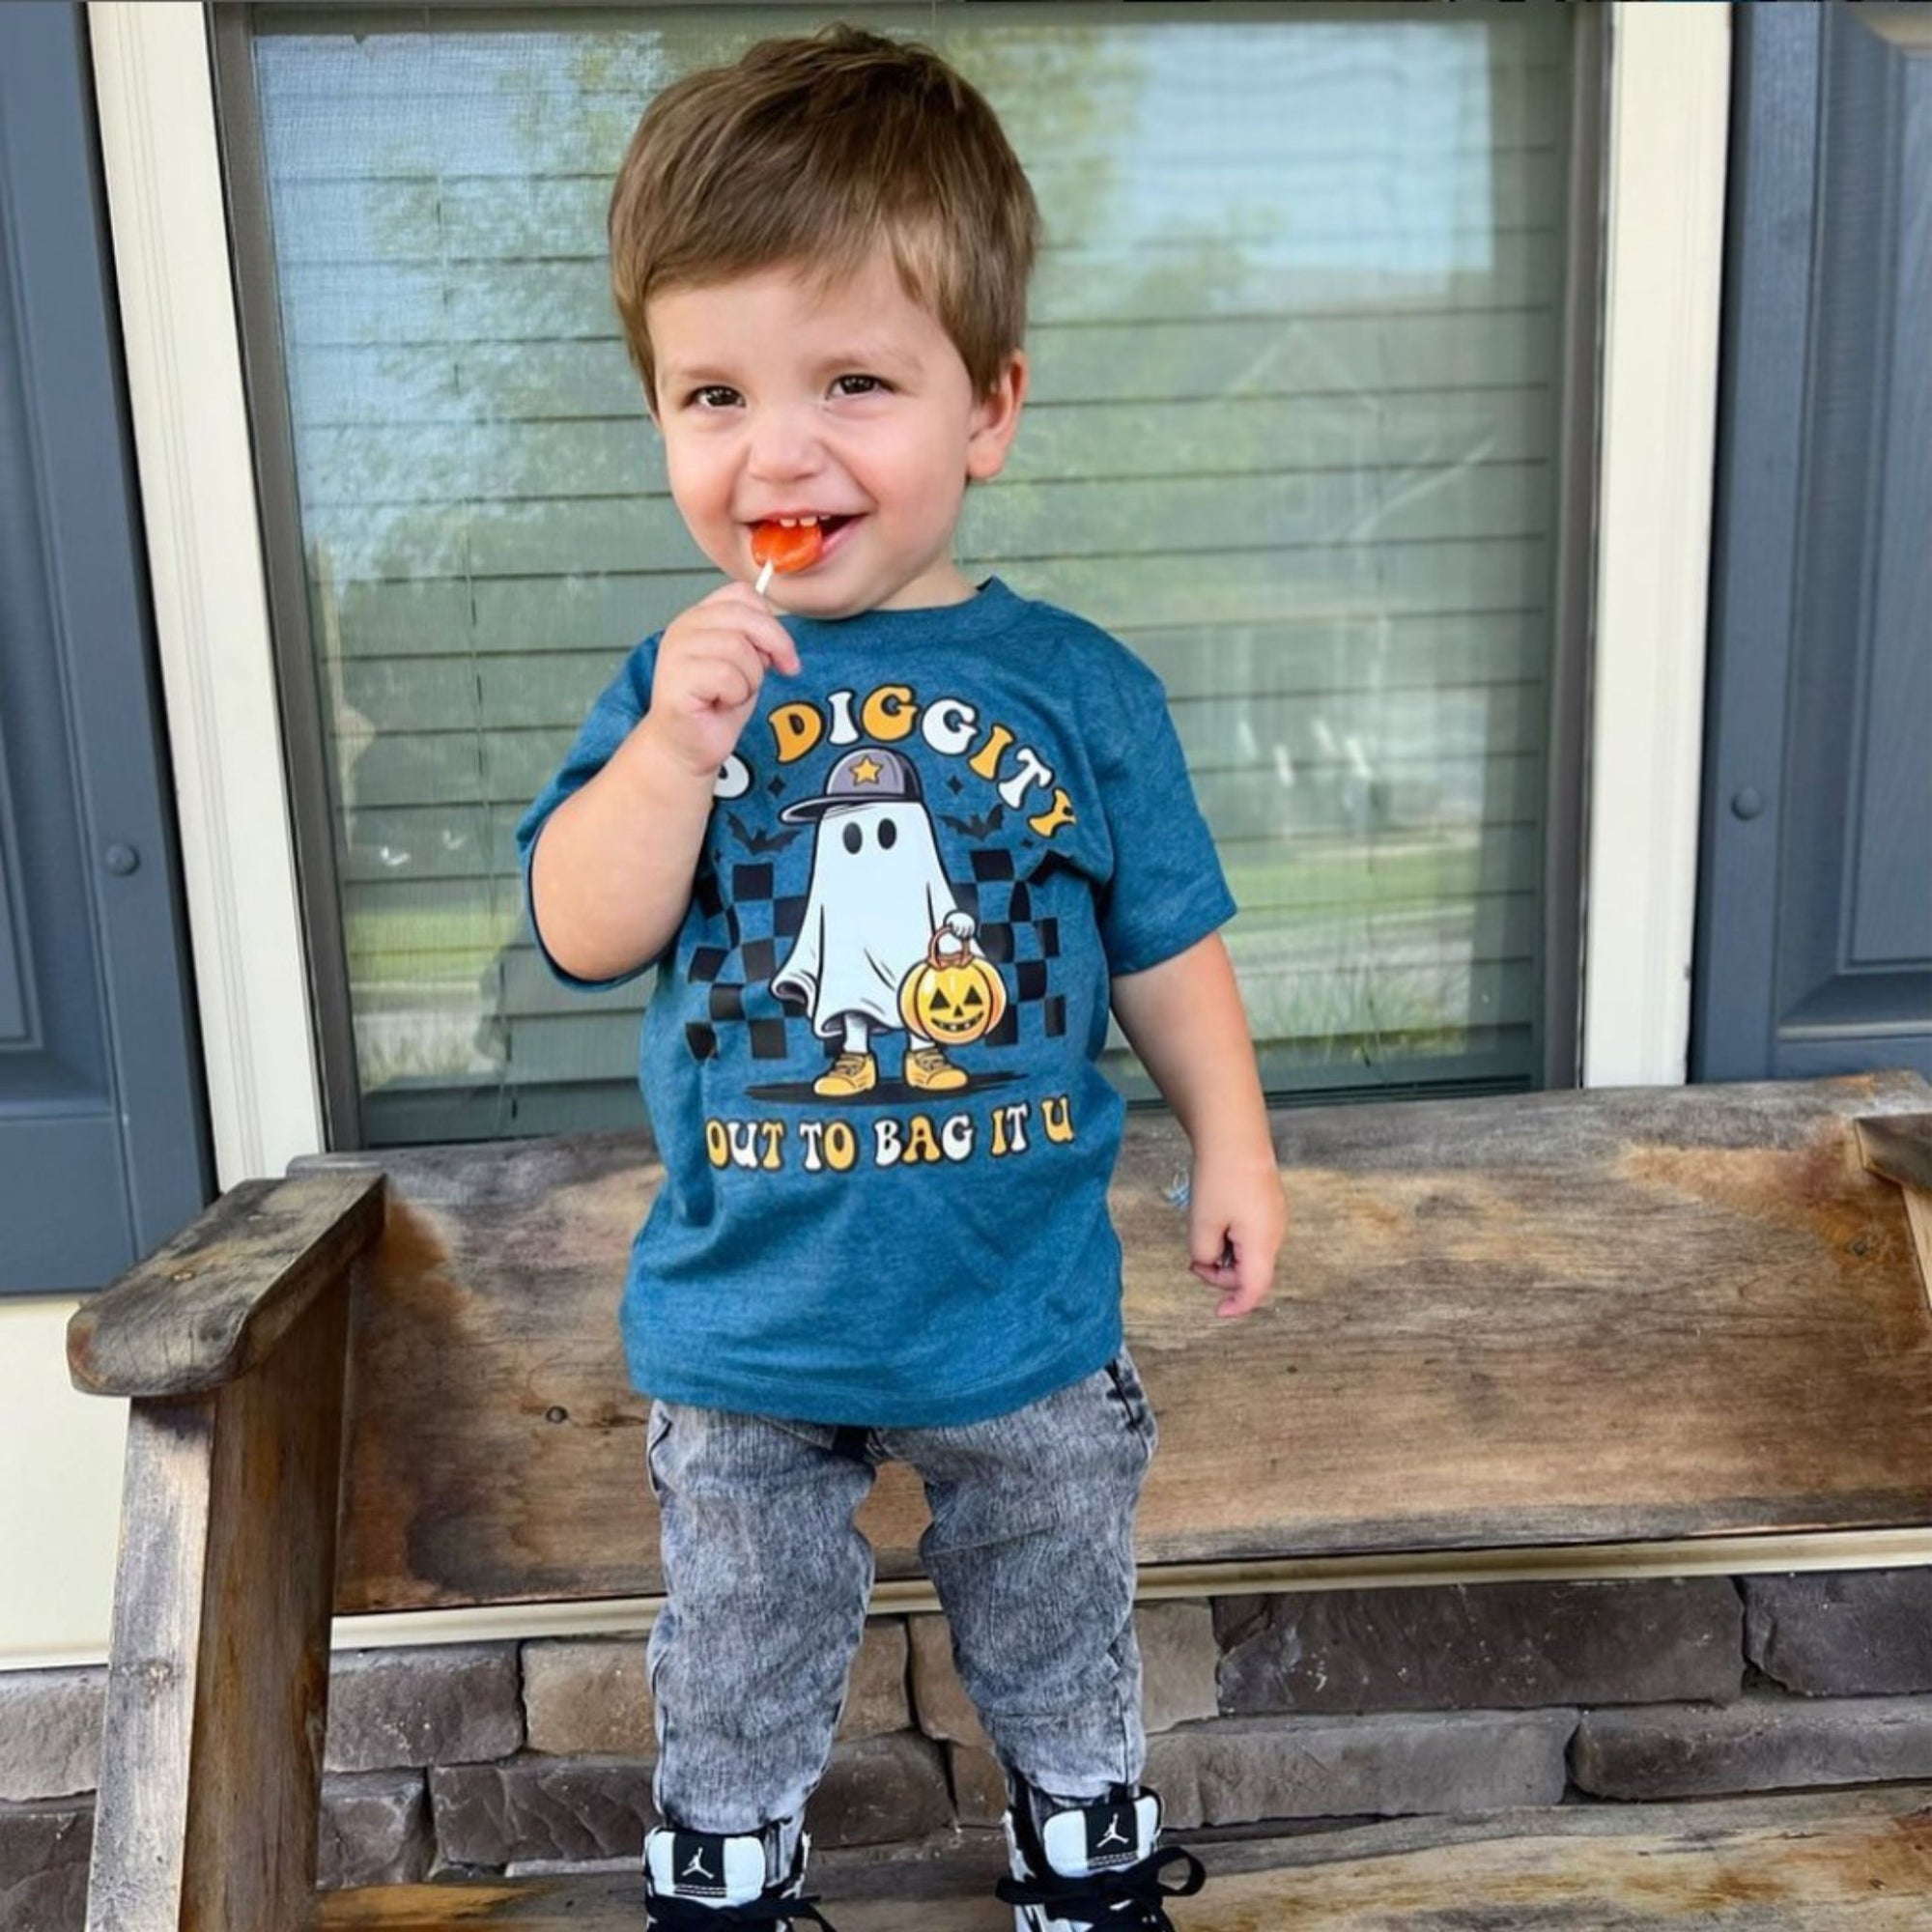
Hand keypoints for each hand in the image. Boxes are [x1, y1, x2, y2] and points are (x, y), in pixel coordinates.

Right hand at [645, 581, 801, 779]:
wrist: (688, 747)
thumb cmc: (715, 706)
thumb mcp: (745, 662)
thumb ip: (757, 639)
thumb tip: (778, 636)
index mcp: (699, 617)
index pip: (742, 595)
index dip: (770, 622)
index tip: (780, 654)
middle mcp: (684, 627)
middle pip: (746, 617)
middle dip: (773, 647)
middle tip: (777, 672)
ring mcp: (676, 651)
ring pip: (739, 648)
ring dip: (750, 679)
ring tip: (732, 694)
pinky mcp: (676, 679)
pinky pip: (727, 676)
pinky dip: (736, 696)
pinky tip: (720, 704)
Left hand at [1187, 1151, 1288, 1319]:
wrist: (1234, 1134)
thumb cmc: (1219, 1178)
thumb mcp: (1202, 1224)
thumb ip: (1205, 1255)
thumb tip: (1209, 1261)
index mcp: (1262, 1244)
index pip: (1254, 1289)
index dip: (1237, 1305)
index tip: (1218, 1312)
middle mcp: (1276, 1233)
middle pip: (1252, 1271)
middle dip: (1222, 1273)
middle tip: (1195, 1261)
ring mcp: (1276, 1216)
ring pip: (1251, 1251)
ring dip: (1226, 1253)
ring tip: (1204, 1230)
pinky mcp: (1270, 1202)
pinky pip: (1253, 1232)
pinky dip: (1233, 1237)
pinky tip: (1216, 1216)